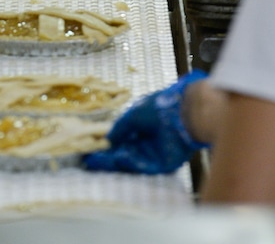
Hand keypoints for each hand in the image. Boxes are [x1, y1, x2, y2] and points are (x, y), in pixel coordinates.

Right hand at [84, 71, 208, 173]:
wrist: (184, 112)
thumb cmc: (158, 107)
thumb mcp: (133, 115)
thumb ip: (120, 128)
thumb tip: (107, 139)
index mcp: (142, 126)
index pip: (122, 140)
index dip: (108, 145)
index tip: (93, 151)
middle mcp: (148, 141)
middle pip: (124, 153)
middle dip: (108, 158)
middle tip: (91, 162)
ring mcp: (155, 154)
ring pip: (132, 162)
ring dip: (116, 162)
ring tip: (99, 161)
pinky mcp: (163, 164)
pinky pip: (145, 166)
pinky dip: (133, 163)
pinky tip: (122, 157)